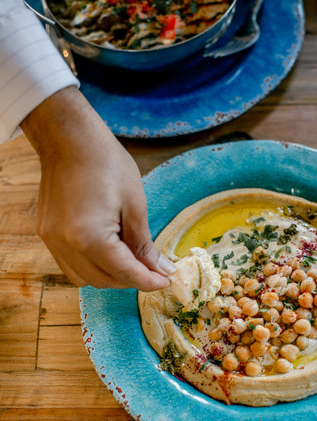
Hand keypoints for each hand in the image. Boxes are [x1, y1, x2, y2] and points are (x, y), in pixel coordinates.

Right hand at [21, 86, 174, 290]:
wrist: (70, 138)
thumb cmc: (106, 163)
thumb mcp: (135, 205)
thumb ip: (144, 245)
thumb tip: (161, 270)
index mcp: (89, 237)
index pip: (124, 273)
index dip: (148, 281)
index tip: (166, 281)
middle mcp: (66, 244)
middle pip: (103, 281)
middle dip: (130, 280)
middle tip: (153, 269)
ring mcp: (52, 240)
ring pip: (84, 279)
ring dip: (110, 277)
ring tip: (131, 260)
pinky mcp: (47, 234)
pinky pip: (70, 265)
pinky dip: (91, 267)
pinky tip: (108, 253)